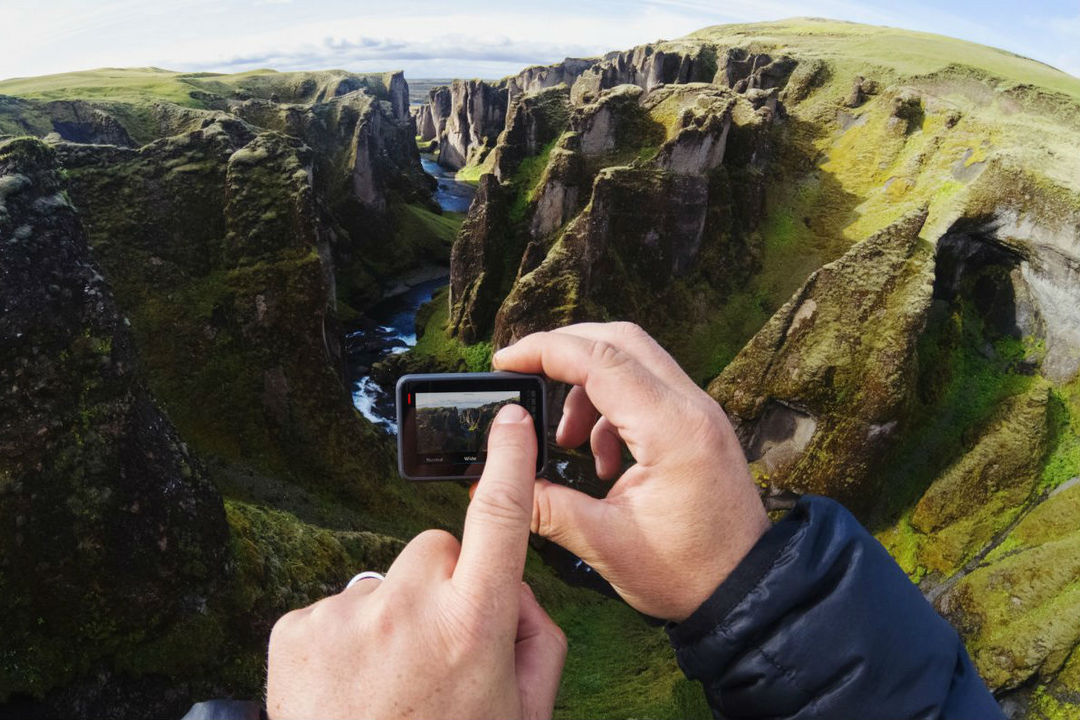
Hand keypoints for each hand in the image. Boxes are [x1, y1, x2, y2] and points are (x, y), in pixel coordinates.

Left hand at [266, 404, 566, 719]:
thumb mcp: (525, 713)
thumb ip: (537, 636)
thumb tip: (510, 585)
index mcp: (474, 623)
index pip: (499, 517)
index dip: (509, 459)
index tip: (511, 418)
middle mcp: (409, 606)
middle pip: (436, 547)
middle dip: (444, 582)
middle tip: (436, 648)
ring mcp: (347, 612)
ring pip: (385, 578)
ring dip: (392, 613)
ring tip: (386, 681)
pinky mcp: (298, 627)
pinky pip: (337, 605)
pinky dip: (346, 635)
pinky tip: (349, 686)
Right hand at [493, 322, 769, 621]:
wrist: (748, 592)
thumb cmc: (687, 573)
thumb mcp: (604, 543)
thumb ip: (545, 505)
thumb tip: (495, 481)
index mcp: (673, 429)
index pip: (599, 360)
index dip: (544, 351)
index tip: (504, 362)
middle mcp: (692, 407)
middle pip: (619, 340)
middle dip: (564, 349)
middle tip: (524, 375)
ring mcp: (700, 412)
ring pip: (633, 360)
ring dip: (587, 385)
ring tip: (566, 440)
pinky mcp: (698, 425)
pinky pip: (647, 388)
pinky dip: (610, 407)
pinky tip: (600, 459)